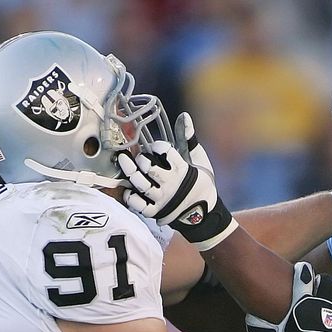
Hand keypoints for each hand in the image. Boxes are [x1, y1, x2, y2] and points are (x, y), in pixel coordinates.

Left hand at [118, 113, 236, 251]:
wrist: (205, 214)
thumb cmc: (201, 183)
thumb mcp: (199, 160)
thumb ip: (189, 139)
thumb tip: (184, 115)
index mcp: (182, 170)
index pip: (164, 151)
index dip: (158, 146)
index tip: (157, 148)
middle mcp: (170, 184)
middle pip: (148, 167)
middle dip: (141, 159)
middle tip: (141, 158)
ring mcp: (162, 199)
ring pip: (140, 184)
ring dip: (131, 172)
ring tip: (126, 163)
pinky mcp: (156, 212)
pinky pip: (138, 205)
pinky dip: (130, 197)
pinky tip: (129, 189)